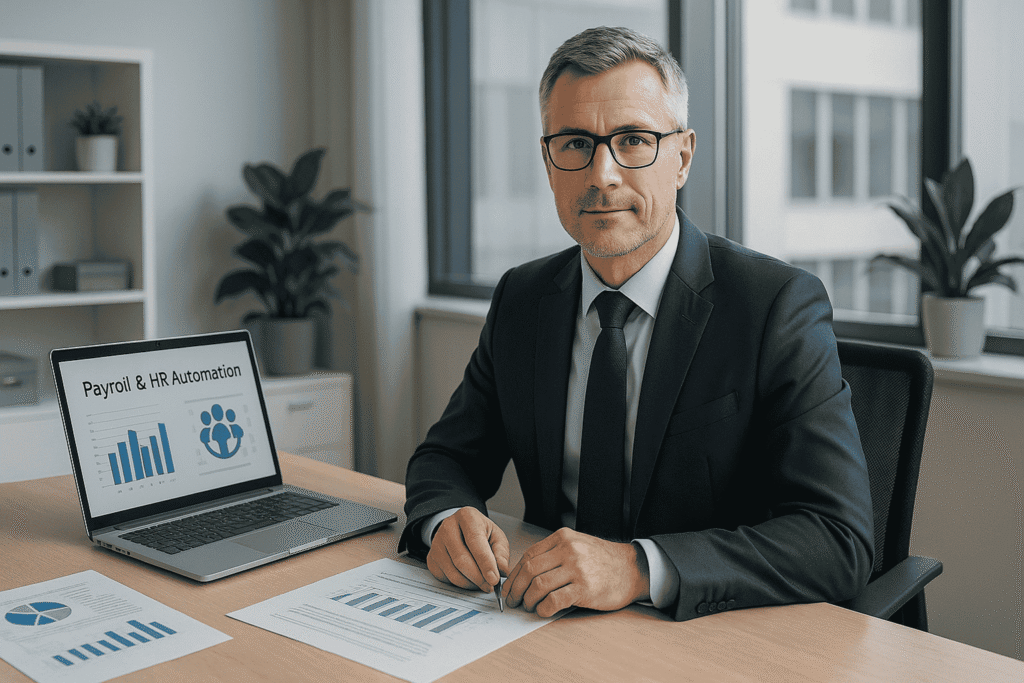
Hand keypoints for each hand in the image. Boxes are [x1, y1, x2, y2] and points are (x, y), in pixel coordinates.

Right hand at [426, 507, 509, 592]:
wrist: (461, 530)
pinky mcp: (431, 559)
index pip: (475, 542)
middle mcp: (448, 527)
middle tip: (490, 586)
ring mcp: (436, 543)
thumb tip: (501, 571)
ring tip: (482, 583)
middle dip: (478, 577)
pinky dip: (460, 584)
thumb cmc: (481, 533)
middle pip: (461, 559)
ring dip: (470, 583)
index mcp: (467, 517)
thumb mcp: (496, 537)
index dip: (485, 563)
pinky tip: (470, 580)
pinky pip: (446, 578)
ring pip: (453, 572)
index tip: (494, 579)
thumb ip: (501, 553)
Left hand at [502, 528, 648, 617]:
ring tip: (529, 606)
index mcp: (563, 538)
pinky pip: (554, 600)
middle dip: (516, 589)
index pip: (528, 555)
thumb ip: (553, 554)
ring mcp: (577, 568)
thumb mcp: (577, 545)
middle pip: (530, 570)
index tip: (510, 587)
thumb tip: (525, 573)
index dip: (515, 574)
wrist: (632, 568)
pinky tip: (543, 611)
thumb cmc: (603, 560)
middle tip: (513, 600)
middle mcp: (568, 550)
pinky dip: (543, 608)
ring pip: (539, 585)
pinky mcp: (585, 588)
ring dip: (528, 600)